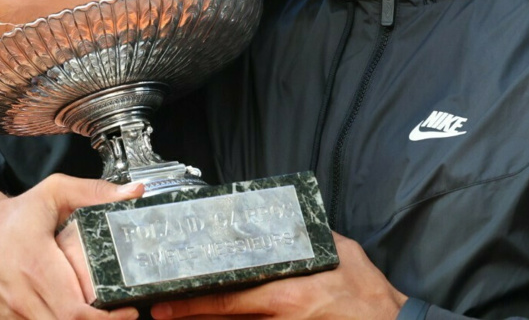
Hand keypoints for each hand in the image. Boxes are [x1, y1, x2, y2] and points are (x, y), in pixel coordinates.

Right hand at [0, 173, 143, 319]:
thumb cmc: (15, 214)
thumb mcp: (55, 192)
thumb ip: (94, 192)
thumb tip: (134, 192)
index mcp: (36, 264)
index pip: (74, 309)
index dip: (103, 317)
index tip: (128, 308)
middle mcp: (22, 295)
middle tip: (123, 313)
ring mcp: (13, 312)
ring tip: (106, 315)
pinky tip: (79, 317)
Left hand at [150, 233, 406, 319]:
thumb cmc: (366, 289)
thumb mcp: (336, 250)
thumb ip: (304, 236)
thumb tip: (280, 217)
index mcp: (286, 293)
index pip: (229, 299)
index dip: (193, 302)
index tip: (165, 302)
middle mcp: (280, 319)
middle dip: (190, 317)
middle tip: (161, 312)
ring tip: (179, 318)